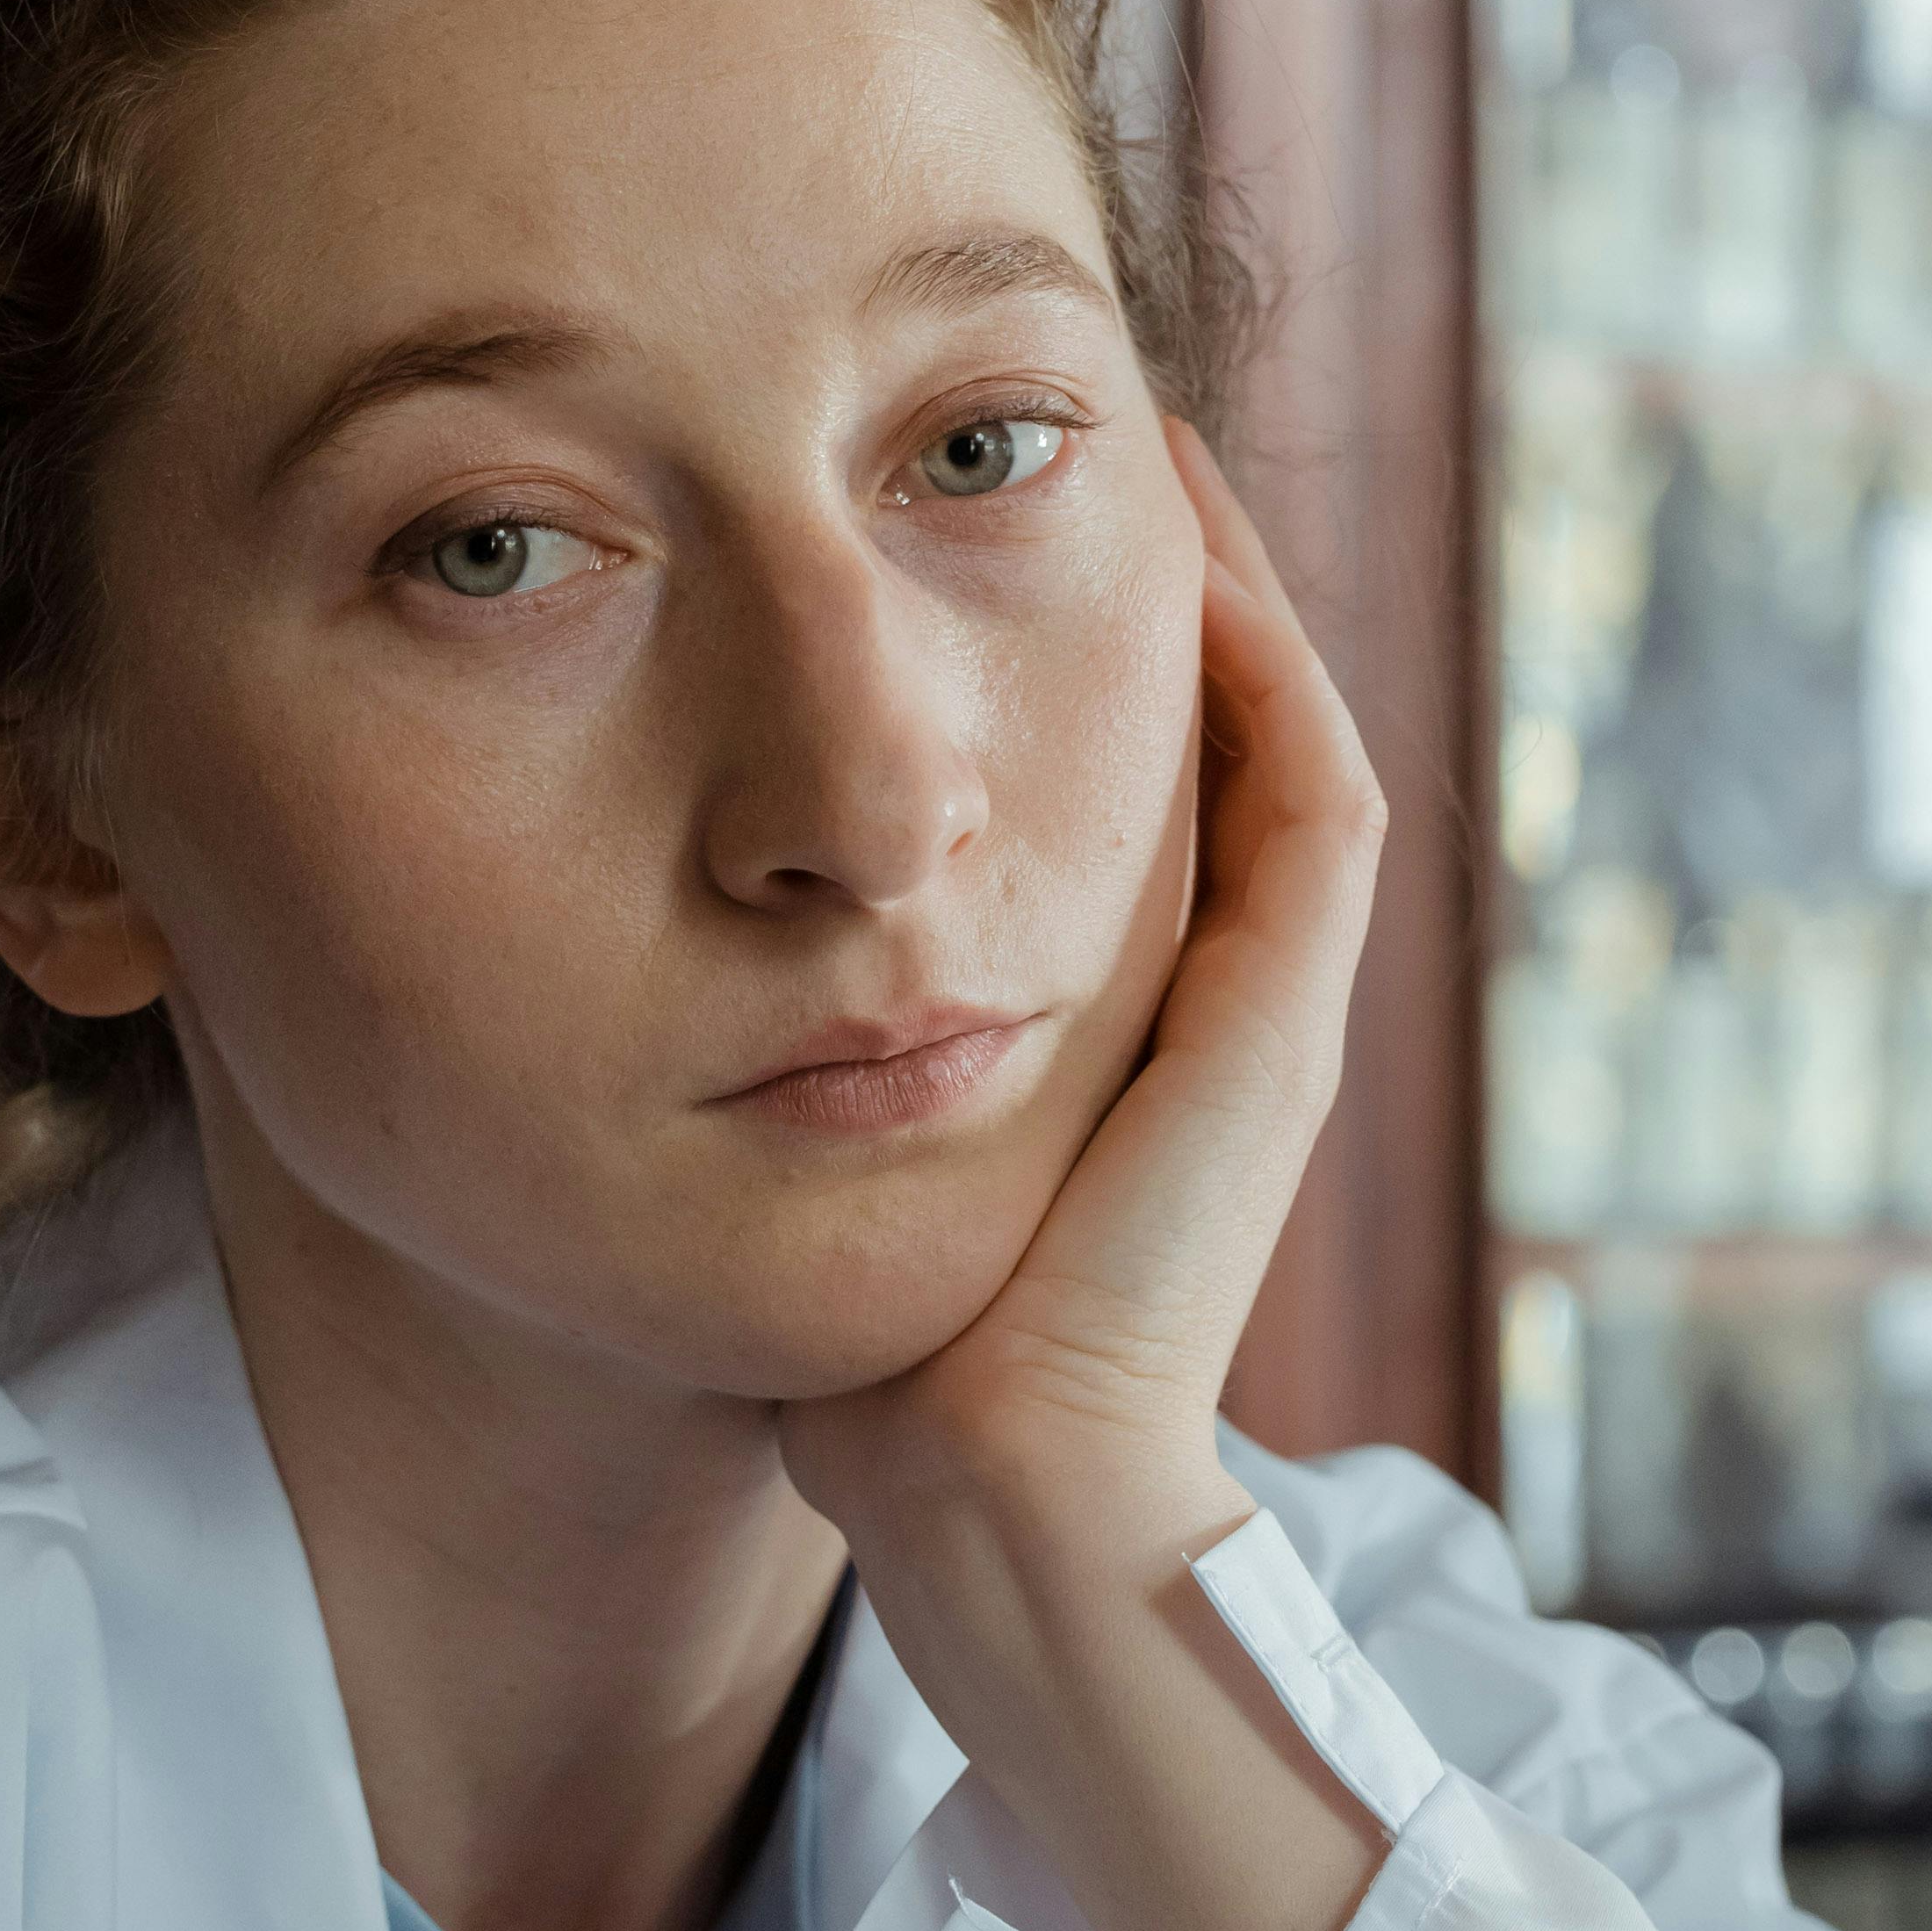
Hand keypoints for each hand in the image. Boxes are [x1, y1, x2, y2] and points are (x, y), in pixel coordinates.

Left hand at [783, 422, 1385, 1601]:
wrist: (996, 1506)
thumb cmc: (878, 1383)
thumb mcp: (811, 1165)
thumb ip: (776, 1073)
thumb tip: (625, 982)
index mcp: (1111, 1036)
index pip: (1107, 797)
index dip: (1047, 658)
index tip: (954, 522)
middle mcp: (1206, 1006)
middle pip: (1202, 735)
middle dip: (1141, 578)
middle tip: (1060, 424)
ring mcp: (1265, 1010)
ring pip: (1277, 728)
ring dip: (1216, 576)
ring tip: (1137, 431)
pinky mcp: (1283, 1022)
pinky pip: (1306, 791)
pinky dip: (1261, 658)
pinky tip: (1186, 538)